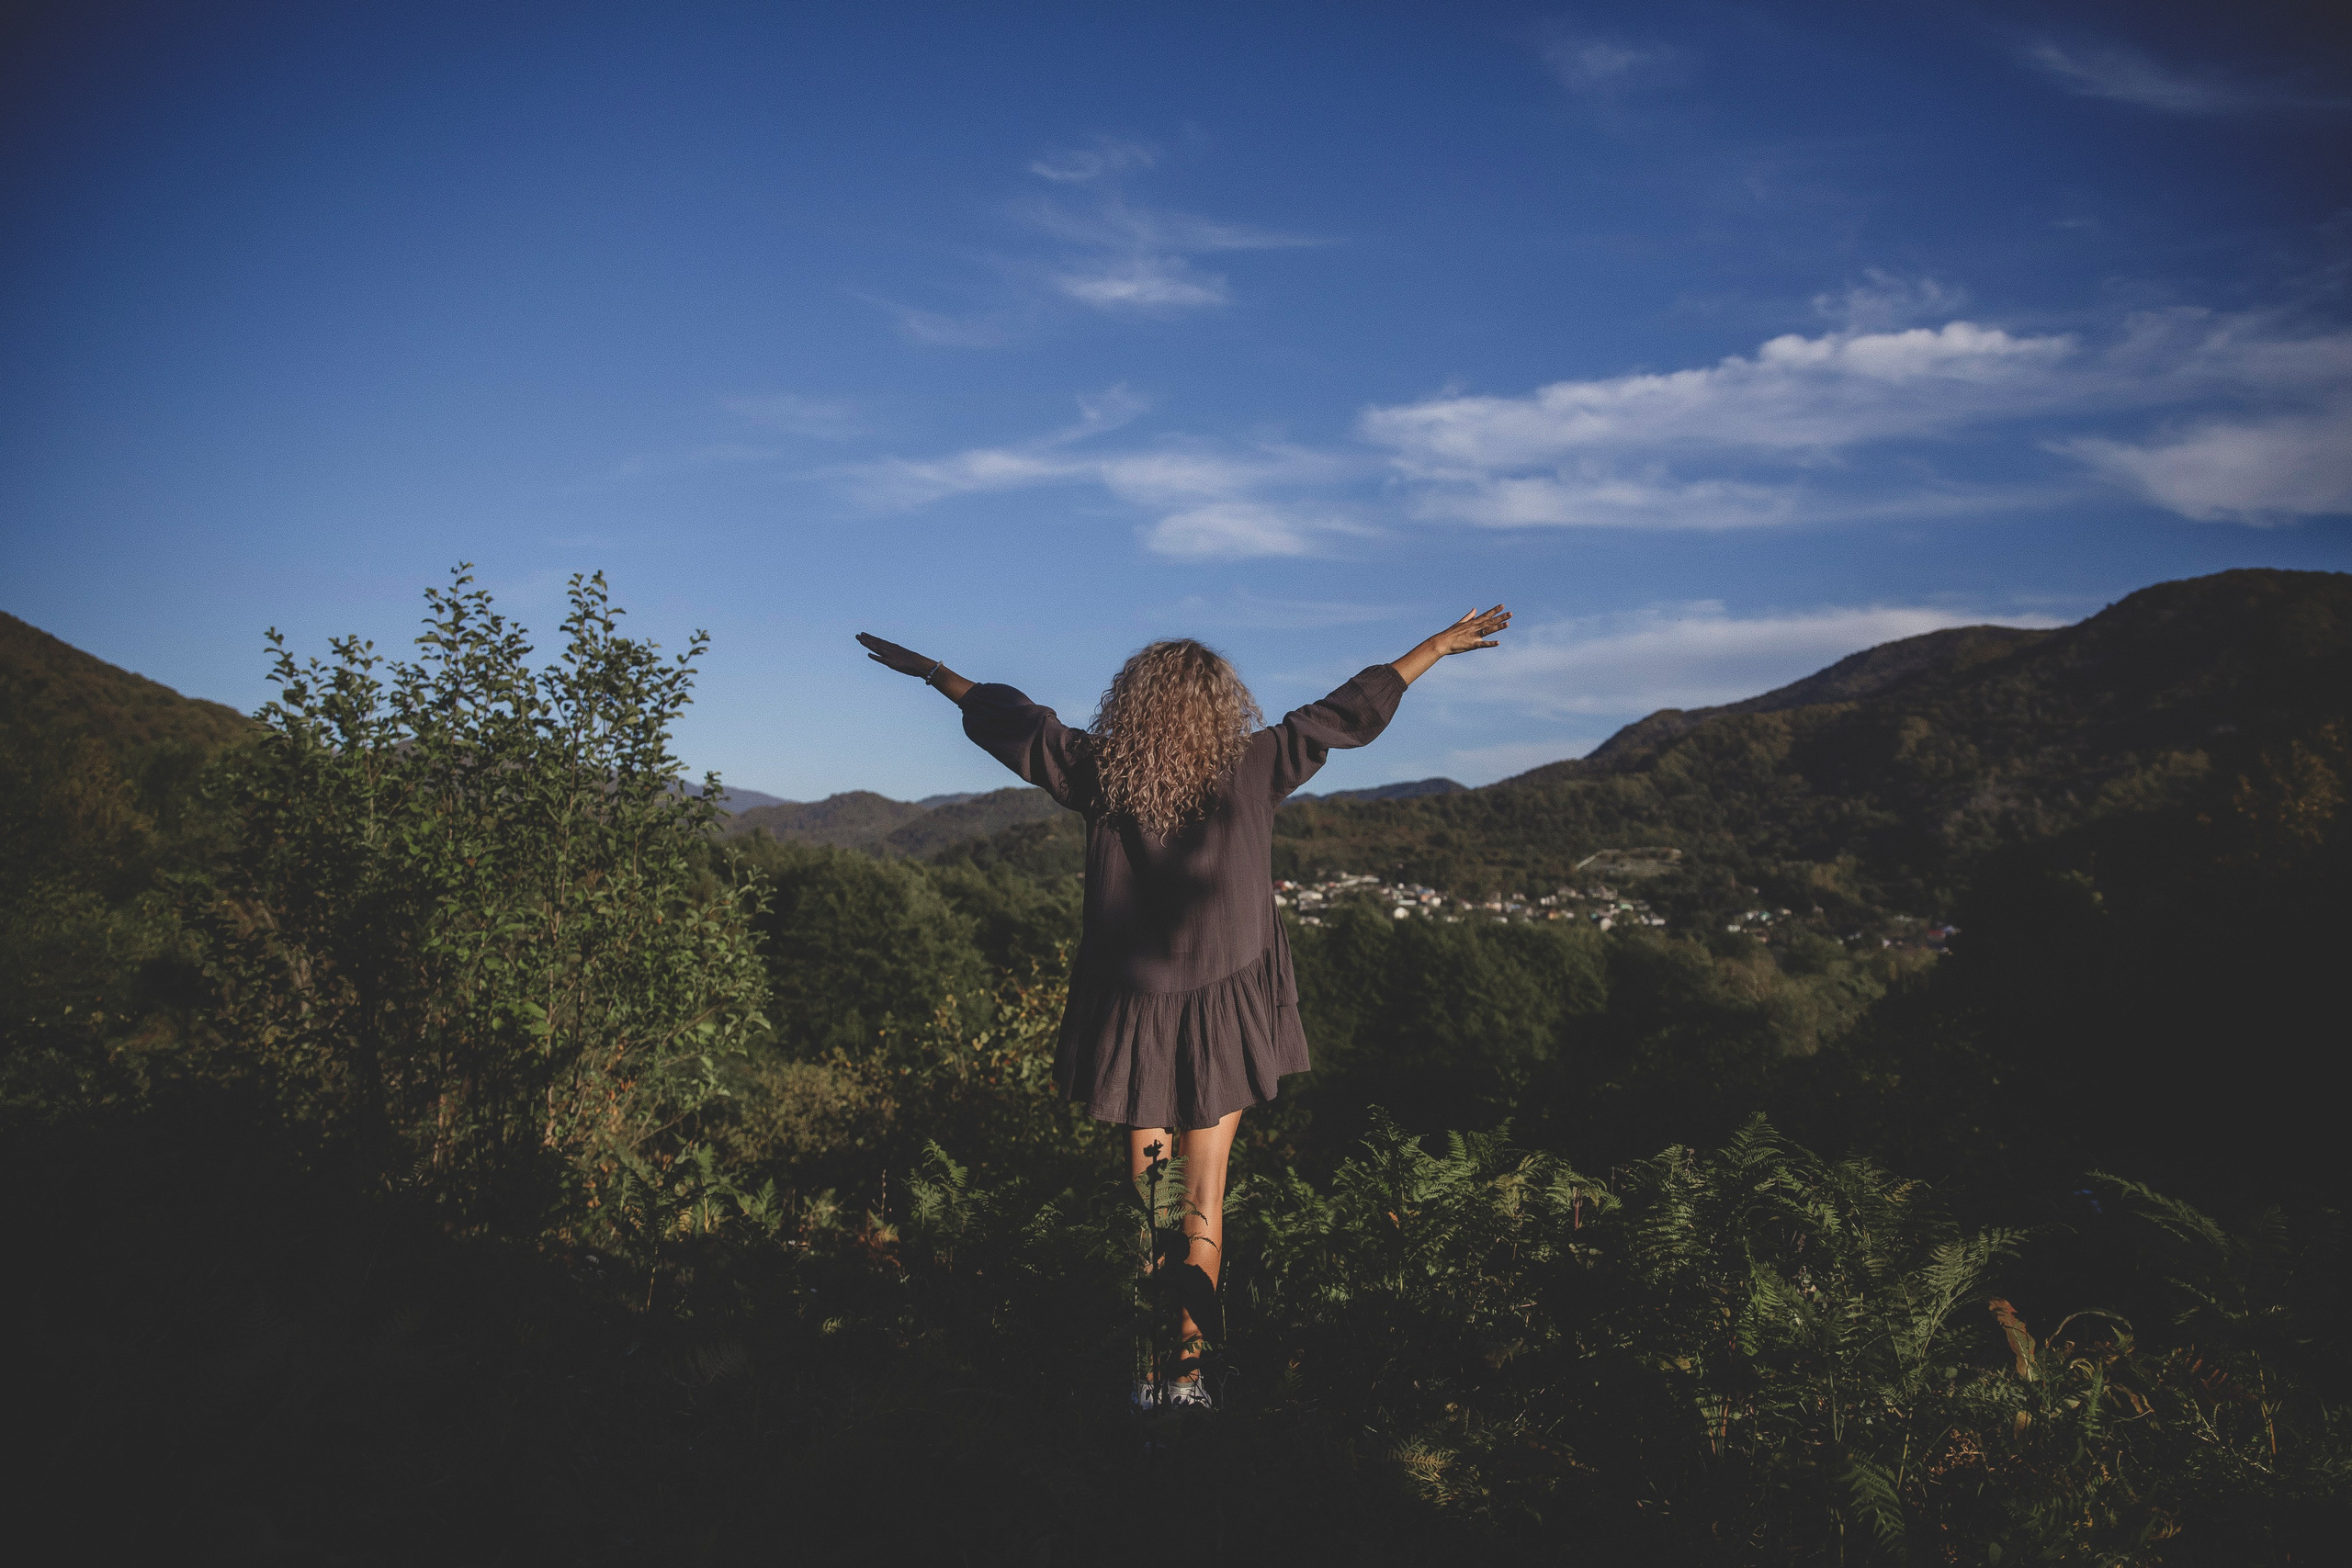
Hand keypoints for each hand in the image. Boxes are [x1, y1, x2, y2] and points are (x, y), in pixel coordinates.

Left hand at [856, 632, 936, 677]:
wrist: (919, 664)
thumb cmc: (913, 661)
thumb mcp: (903, 654)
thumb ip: (896, 653)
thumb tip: (894, 654)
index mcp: (892, 647)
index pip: (879, 641)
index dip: (870, 638)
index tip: (863, 634)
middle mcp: (889, 649)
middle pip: (876, 643)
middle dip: (866, 639)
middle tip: (857, 635)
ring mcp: (890, 655)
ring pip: (877, 648)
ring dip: (868, 644)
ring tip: (860, 640)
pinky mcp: (891, 663)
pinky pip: (882, 659)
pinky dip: (875, 657)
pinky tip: (869, 654)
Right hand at [1391, 604, 1509, 685]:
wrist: (1442, 642)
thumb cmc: (1451, 633)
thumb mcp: (1460, 623)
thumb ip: (1469, 616)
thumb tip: (1475, 609)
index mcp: (1472, 623)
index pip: (1486, 615)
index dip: (1495, 610)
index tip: (1503, 606)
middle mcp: (1474, 628)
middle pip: (1490, 621)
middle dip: (1501, 617)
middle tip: (1511, 614)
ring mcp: (1473, 635)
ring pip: (1488, 630)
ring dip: (1498, 627)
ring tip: (1508, 624)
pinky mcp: (1472, 644)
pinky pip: (1482, 644)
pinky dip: (1490, 643)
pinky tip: (1498, 642)